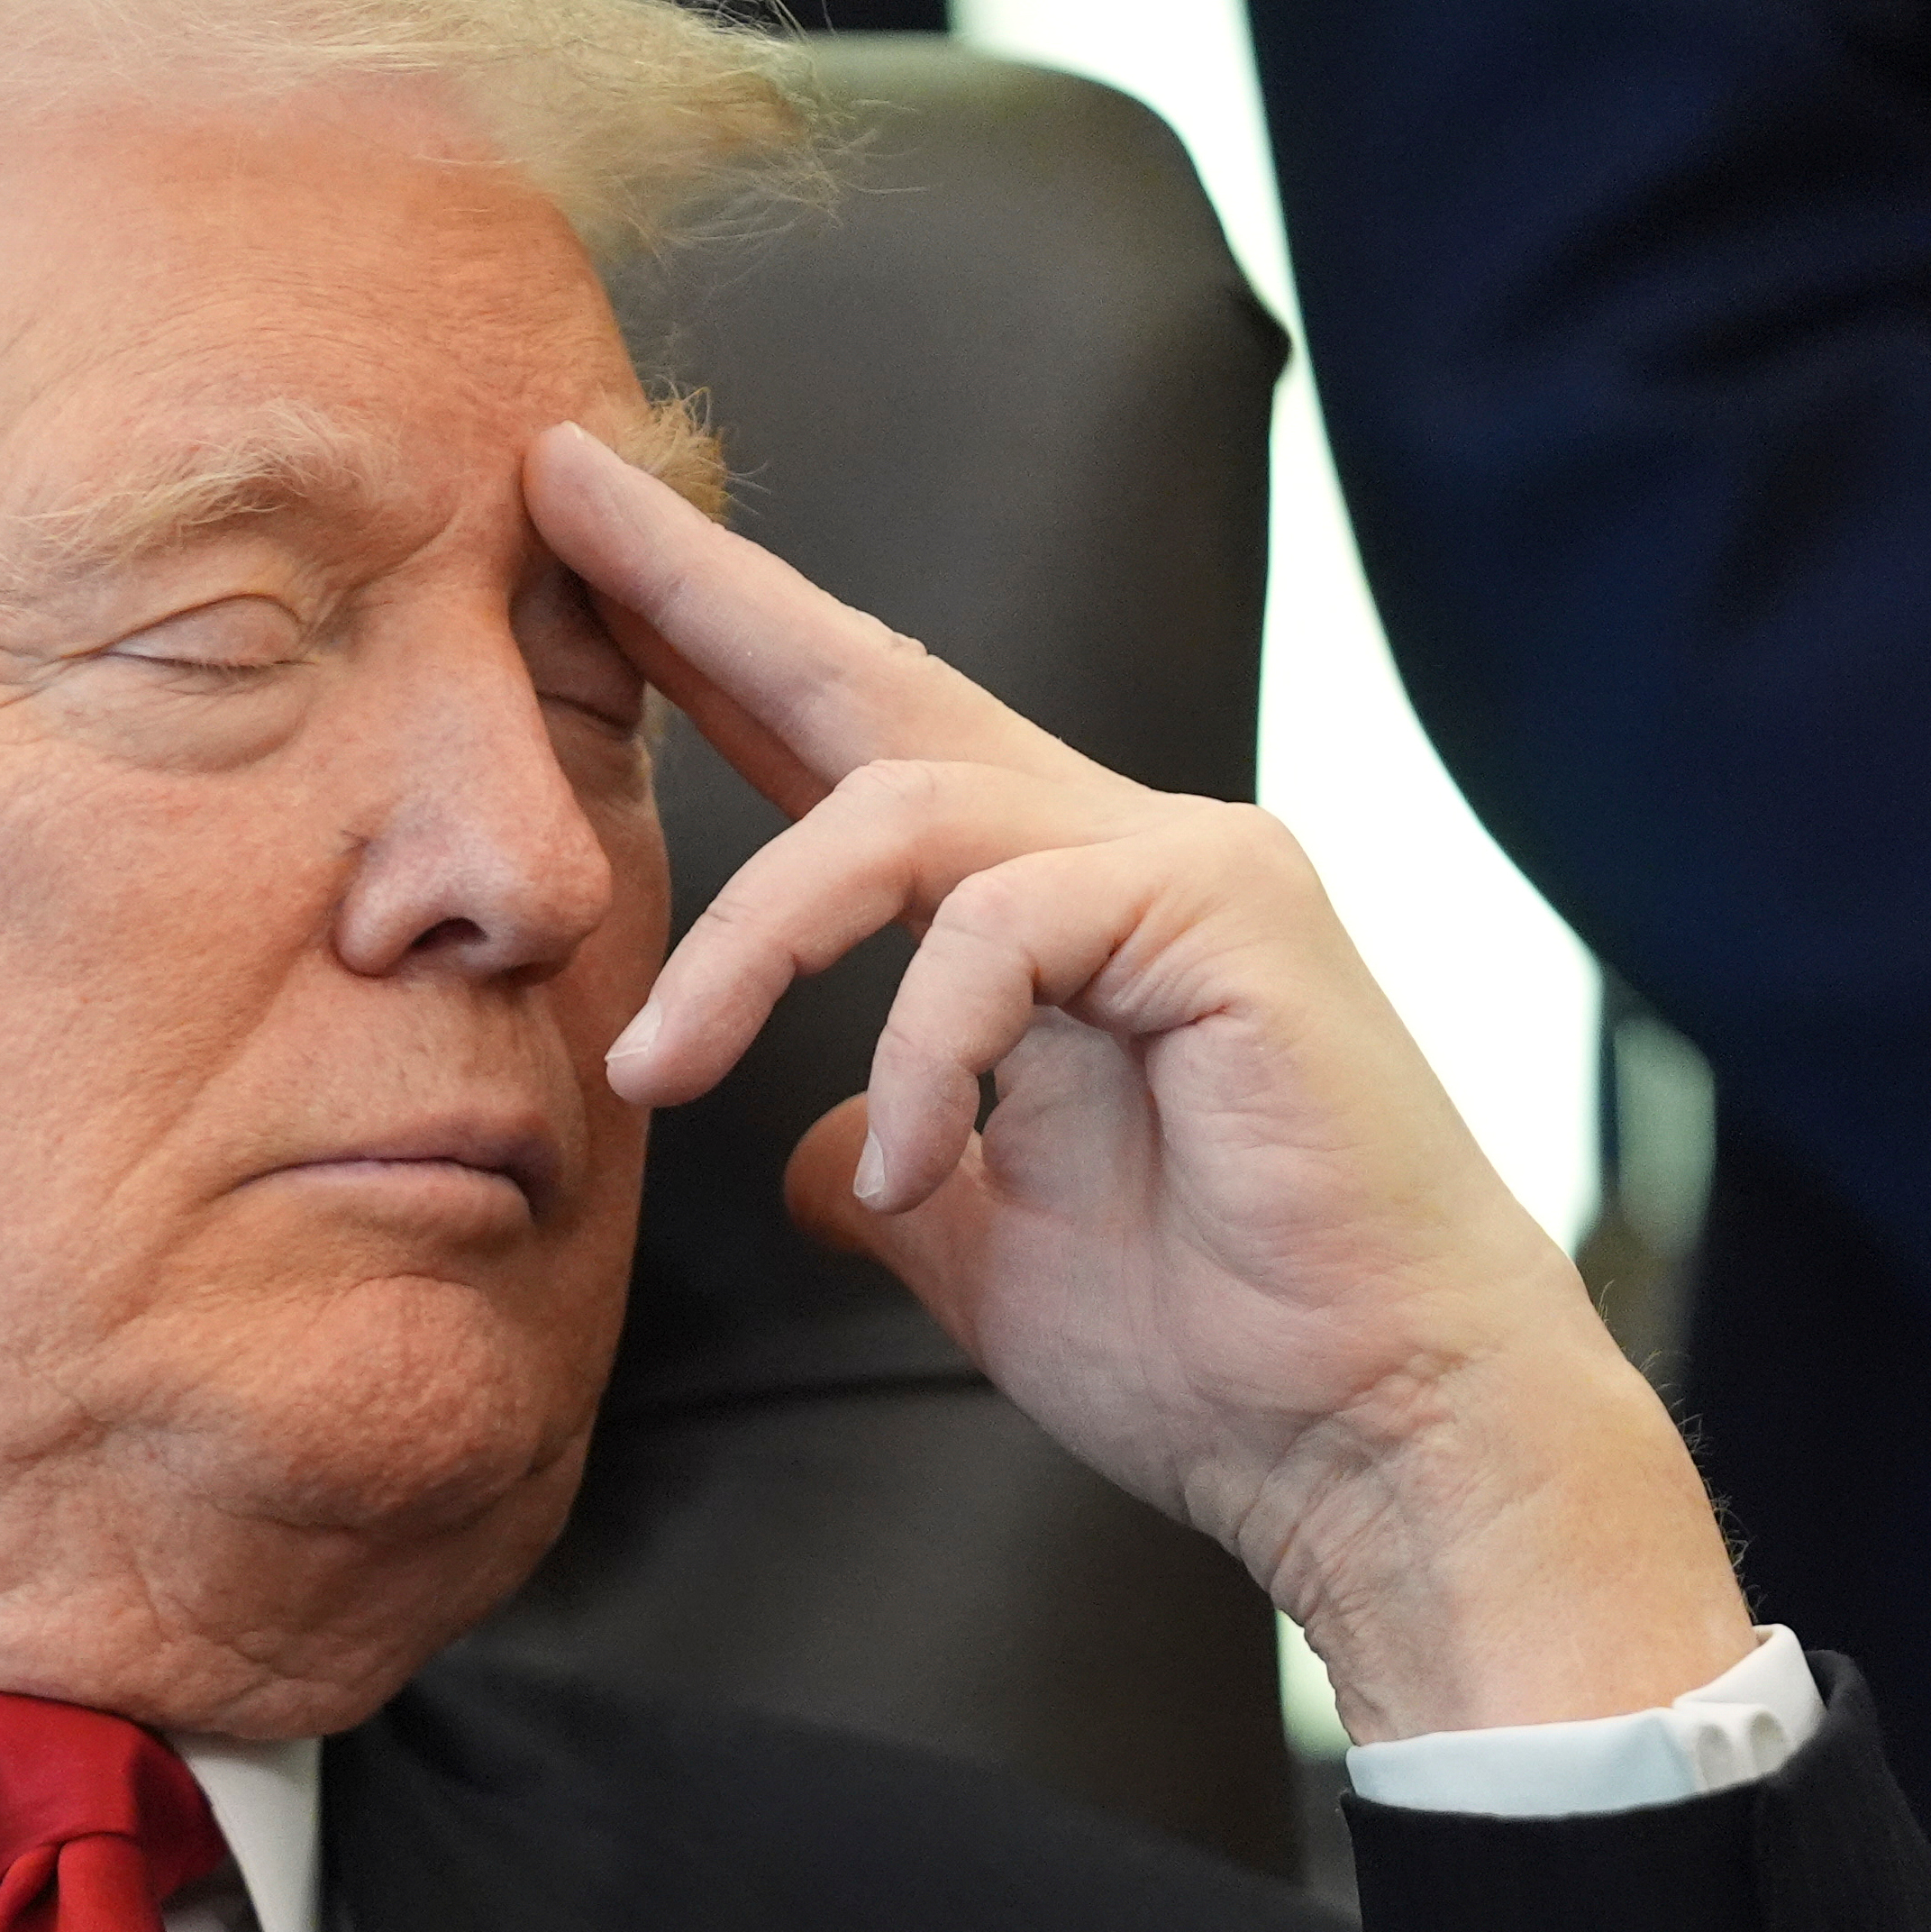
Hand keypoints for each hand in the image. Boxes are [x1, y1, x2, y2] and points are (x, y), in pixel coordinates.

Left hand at [528, 423, 1751, 1739]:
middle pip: (868, 677)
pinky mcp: (1226, 909)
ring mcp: (1180, 862)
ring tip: (652, 1074)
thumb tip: (807, 1159)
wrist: (1375, 1442)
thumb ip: (890, 1163)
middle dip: (699, 587)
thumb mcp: (976, 1241)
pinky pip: (999, 929)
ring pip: (895, 819)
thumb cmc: (1207, 1348)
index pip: (844, 751)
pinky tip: (913, 1170)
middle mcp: (1112, 846)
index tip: (574, 562)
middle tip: (555, 489)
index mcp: (1040, 912)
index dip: (709, 653)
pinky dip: (923, 1054)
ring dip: (745, 946)